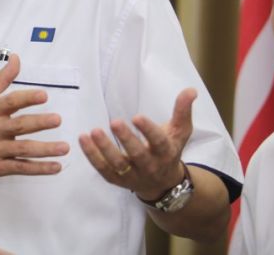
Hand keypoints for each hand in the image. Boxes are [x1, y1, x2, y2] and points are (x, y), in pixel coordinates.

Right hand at [0, 53, 68, 178]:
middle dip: (39, 123)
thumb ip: (1, 78)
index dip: (27, 98)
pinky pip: (21, 168)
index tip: (43, 95)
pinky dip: (39, 168)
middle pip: (19, 126)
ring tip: (64, 147)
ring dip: (45, 149)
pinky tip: (56, 166)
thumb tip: (16, 58)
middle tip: (57, 119)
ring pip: (23, 149)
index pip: (10, 102)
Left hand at [78, 88, 195, 199]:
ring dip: (104, 148)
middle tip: (115, 122)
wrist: (163, 184)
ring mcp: (132, 175)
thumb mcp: (179, 132)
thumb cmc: (169, 151)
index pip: (158, 142)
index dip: (148, 130)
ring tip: (93, 131)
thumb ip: (182, 111)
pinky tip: (83, 139)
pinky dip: (92, 156)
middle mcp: (150, 166)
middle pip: (138, 155)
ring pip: (117, 164)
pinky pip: (102, 169)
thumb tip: (191, 90)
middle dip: (126, 139)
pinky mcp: (116, 179)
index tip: (137, 116)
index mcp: (166, 152)